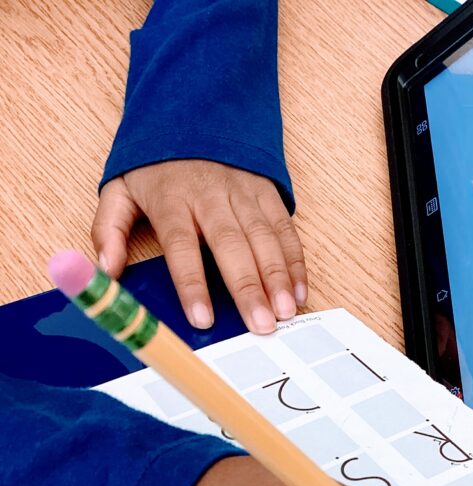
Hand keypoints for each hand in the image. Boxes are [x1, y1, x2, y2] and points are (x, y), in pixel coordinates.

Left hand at [91, 160, 306, 334]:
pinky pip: (284, 229)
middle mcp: (210, 195)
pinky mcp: (266, 191)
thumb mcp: (120, 187)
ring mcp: (242, 192)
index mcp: (171, 198)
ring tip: (285, 312)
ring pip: (263, 238)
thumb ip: (109, 229)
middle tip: (261, 324)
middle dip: (248, 288)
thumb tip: (107, 270)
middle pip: (231, 245)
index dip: (192, 283)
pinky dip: (295, 261)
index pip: (181, 246)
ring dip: (278, 277)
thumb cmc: (157, 164)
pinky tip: (299, 291)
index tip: (203, 318)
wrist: (193, 108)